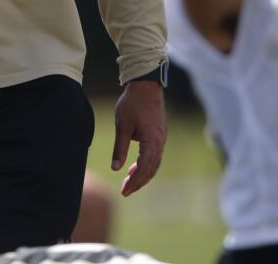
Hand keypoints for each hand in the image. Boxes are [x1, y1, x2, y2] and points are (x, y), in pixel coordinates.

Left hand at [111, 80, 166, 196]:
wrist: (146, 85)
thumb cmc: (133, 103)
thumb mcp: (122, 126)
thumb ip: (119, 148)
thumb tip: (115, 168)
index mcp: (152, 141)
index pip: (144, 168)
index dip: (134, 182)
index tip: (124, 191)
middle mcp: (160, 142)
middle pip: (151, 169)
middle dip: (139, 182)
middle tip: (125, 190)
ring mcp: (161, 138)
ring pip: (154, 163)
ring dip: (142, 174)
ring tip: (129, 181)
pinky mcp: (159, 134)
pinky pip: (154, 155)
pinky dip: (145, 164)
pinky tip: (134, 166)